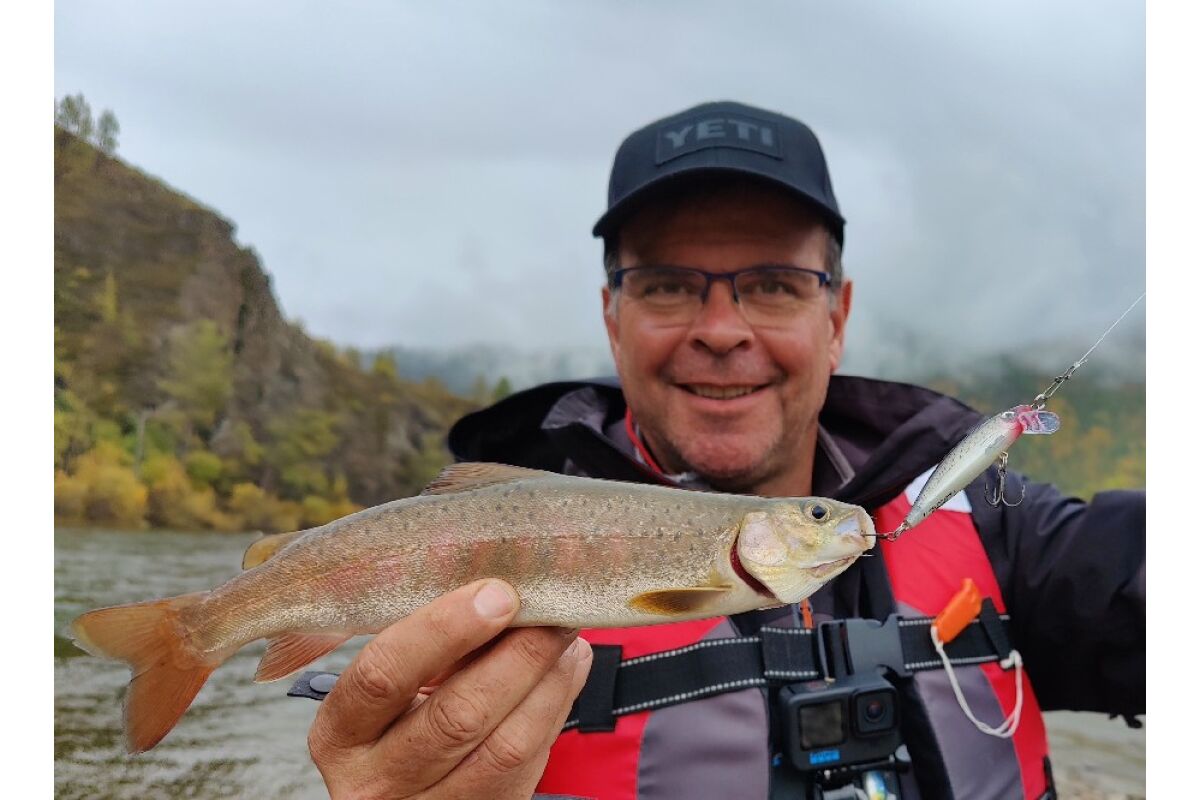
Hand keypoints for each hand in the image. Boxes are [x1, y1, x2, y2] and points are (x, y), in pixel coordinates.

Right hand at [307, 579, 592, 798]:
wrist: (409, 792)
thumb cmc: (399, 713)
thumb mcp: (391, 682)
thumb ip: (424, 637)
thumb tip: (496, 576)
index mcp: (341, 732)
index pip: (383, 675)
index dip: (443, 630)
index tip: (497, 592)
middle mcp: (376, 781)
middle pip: (457, 714)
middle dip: (518, 653)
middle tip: (552, 608)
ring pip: (505, 746)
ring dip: (548, 680)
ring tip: (566, 633)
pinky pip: (530, 766)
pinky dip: (557, 707)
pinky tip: (567, 667)